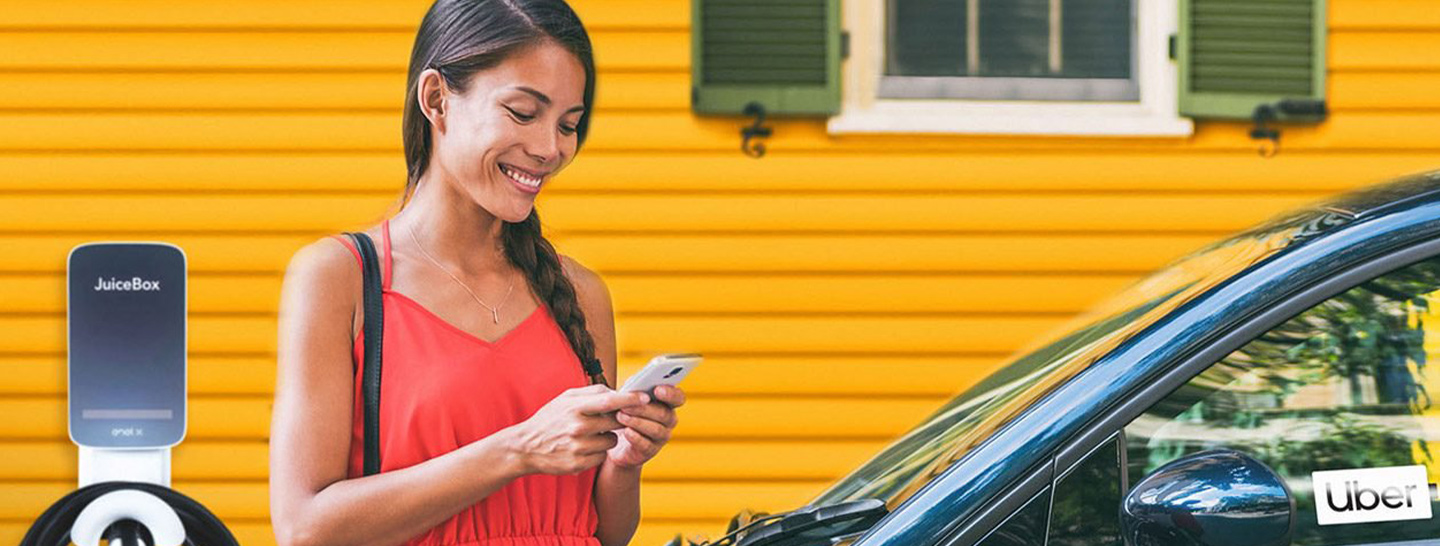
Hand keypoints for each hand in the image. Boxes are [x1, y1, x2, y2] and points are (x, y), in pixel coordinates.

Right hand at [505, 383, 649, 475]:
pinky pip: (602, 456)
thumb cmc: (550, 419)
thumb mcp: (565, 399)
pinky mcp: (579, 464)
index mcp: (574, 407)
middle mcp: (577, 427)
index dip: (630, 399)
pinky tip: (585, 447)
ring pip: (612, 441)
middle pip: (615, 422)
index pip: (609, 401)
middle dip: (620, 419)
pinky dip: (599, 451)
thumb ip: (592, 392)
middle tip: (615, 418)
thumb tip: (618, 391)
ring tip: (593, 434)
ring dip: (609, 437)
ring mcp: (578, 447)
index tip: (646, 397)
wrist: (526, 447)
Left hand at [607, 384, 685, 468]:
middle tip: (625, 405)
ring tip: (620, 416)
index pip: (678, 397)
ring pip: (656, 430)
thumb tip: (633, 384)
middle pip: (664, 414)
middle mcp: (669, 420)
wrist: (616, 439)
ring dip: (637, 422)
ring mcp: (661, 437)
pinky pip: (646, 445)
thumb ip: (633, 389)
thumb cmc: (625, 411)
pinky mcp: (650, 451)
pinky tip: (626, 431)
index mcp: (667, 403)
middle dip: (644, 409)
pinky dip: (636, 437)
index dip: (671, 394)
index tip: (657, 390)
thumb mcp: (628, 397)